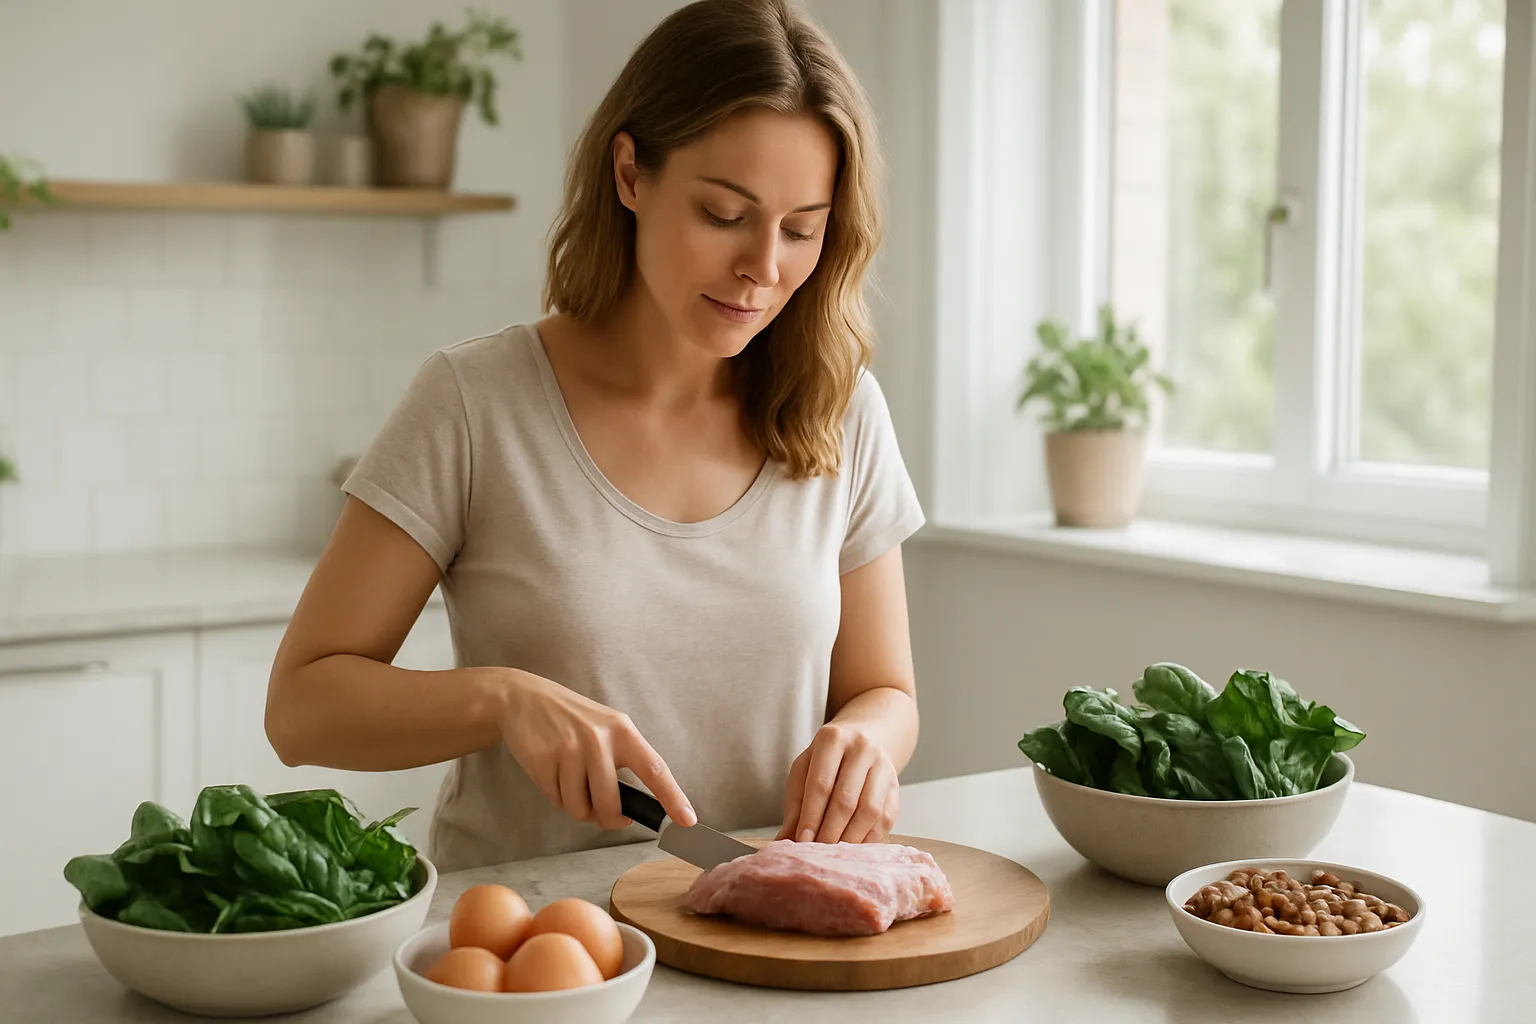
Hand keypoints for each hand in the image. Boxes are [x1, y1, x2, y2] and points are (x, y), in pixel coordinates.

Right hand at [499, 669, 695, 830]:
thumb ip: (622, 762)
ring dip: (577, 808)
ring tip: (572, 784)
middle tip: (604, 814)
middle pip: (611, 805)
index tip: (687, 821)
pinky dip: (557, 797)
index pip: (655, 769)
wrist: (523, 698)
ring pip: (580, 808)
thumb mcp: (604, 728)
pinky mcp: (543, 761)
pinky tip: (554, 775)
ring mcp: (569, 750)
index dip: (673, 798)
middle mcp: (598, 739)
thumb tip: (633, 810)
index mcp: (622, 731)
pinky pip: (557, 800)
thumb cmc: (571, 720)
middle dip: (608, 819)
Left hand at [775, 722, 898, 843]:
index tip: (803, 840)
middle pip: (846, 799)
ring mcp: (883, 766)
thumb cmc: (825, 761)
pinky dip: (869, 838)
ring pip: (870, 810)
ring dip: (851, 838)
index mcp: (832, 739)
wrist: (862, 740)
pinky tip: (854, 848)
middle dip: (830, 831)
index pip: (821, 784)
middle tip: (818, 852)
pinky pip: (886, 818)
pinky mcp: (896, 785)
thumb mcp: (804, 772)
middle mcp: (862, 748)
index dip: (811, 816)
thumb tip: (783, 842)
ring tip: (835, 853)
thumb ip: (795, 805)